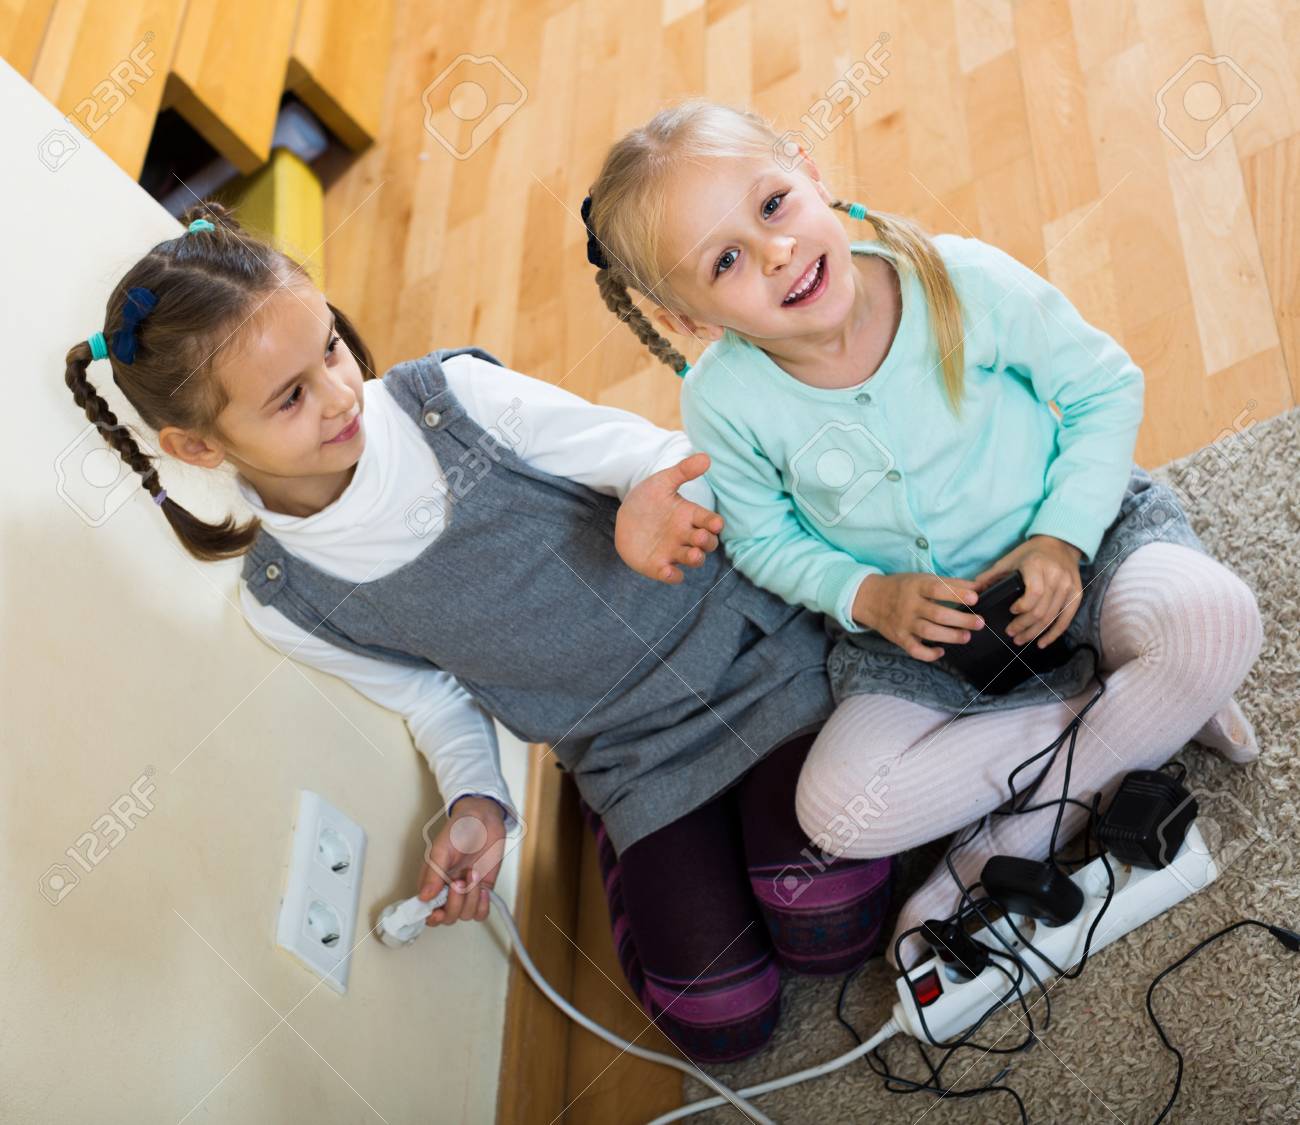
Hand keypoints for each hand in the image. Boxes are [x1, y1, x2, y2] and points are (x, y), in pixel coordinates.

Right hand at [418, 796, 506, 925]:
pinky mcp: (483, 891)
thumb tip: (424, 897)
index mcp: (432, 882)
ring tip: (473, 874)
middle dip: (455, 904)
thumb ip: (433, 874)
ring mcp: (466, 892)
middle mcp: (447, 890)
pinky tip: (483, 889)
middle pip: (447, 917)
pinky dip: (483, 905)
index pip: (426, 910)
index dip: (431, 917)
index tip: (438, 912)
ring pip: (465, 915)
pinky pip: (481, 913)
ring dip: (471, 898)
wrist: (484, 819)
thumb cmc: (460, 829)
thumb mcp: (442, 849)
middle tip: (459, 882)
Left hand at [615, 452, 724, 583]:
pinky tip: (668, 570)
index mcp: (691, 516)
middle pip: (706, 543)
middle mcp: (686, 535)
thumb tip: (706, 458)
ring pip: (693, 559)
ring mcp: (674, 551)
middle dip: (706, 542)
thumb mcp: (663, 482)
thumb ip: (683, 471)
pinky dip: (673, 575)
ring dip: (696, 558)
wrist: (625, 516)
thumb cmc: (649, 498)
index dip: (714, 524)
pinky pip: (672, 574)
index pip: (710, 521)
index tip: (715, 523)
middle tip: (700, 536)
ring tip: (693, 554)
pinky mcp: (659, 565)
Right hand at [851, 572, 982, 661]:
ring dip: (950, 636)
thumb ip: (950, 583)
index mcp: (916, 586)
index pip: (937, 589)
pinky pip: (915, 650)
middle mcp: (909, 605)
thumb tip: (979, 587)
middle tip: (979, 622)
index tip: (975, 598)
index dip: (957, 593)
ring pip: (928, 633)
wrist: (870, 598)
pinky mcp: (899, 638)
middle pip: (937, 614)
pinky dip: (929, 654)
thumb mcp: (922, 579)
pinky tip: (941, 651)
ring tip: (966, 636)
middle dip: (961, 620)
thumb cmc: (902, 587)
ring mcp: (904, 623)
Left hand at [971, 535, 1083, 647]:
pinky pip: (1066, 619)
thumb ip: (991, 576)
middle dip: (1024, 626)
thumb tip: (973, 592)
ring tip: (1020, 639)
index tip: (1010, 611)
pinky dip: (1053, 634)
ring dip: (1034, 632)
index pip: (1034, 593)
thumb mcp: (1010, 559)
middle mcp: (1056, 577)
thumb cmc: (1031, 552)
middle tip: (1010, 633)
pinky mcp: (1076, 595)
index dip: (1022, 607)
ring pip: (1052, 617)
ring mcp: (1069, 587)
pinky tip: (1042, 643)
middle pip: (1041, 610)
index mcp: (1038, 566)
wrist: (1060, 544)